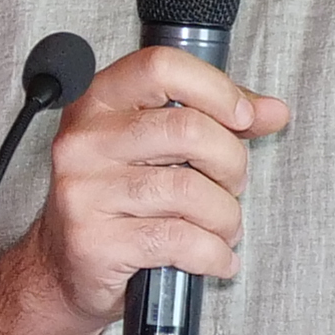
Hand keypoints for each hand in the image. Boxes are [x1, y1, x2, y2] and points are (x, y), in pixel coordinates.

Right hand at [14, 46, 290, 334]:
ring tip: (223, 228)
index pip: (160, 68)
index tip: (242, 118)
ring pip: (189, 190)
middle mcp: (83, 140)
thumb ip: (215, 121)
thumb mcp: (158, 148)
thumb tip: (271, 111)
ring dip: (226, 217)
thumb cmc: (117, 201)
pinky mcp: (94, 241)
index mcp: (98, 102)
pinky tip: (214, 257)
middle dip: (231, 163)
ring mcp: (84, 191)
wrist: (62, 267)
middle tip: (232, 185)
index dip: (215, 89)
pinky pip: (179, 240)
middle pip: (187, 130)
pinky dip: (213, 254)